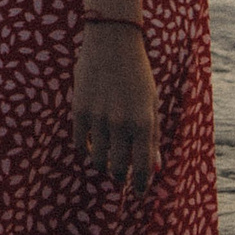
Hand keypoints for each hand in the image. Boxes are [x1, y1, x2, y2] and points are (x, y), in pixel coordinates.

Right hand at [72, 22, 159, 192]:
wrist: (112, 42)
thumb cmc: (138, 74)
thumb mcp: (151, 104)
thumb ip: (152, 137)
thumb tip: (155, 169)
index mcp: (143, 122)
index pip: (141, 167)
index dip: (140, 185)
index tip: (139, 193)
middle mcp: (120, 123)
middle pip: (117, 167)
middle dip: (120, 176)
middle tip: (121, 175)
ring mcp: (98, 118)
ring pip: (97, 159)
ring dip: (103, 165)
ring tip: (106, 162)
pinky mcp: (79, 110)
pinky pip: (80, 143)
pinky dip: (86, 150)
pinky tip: (92, 146)